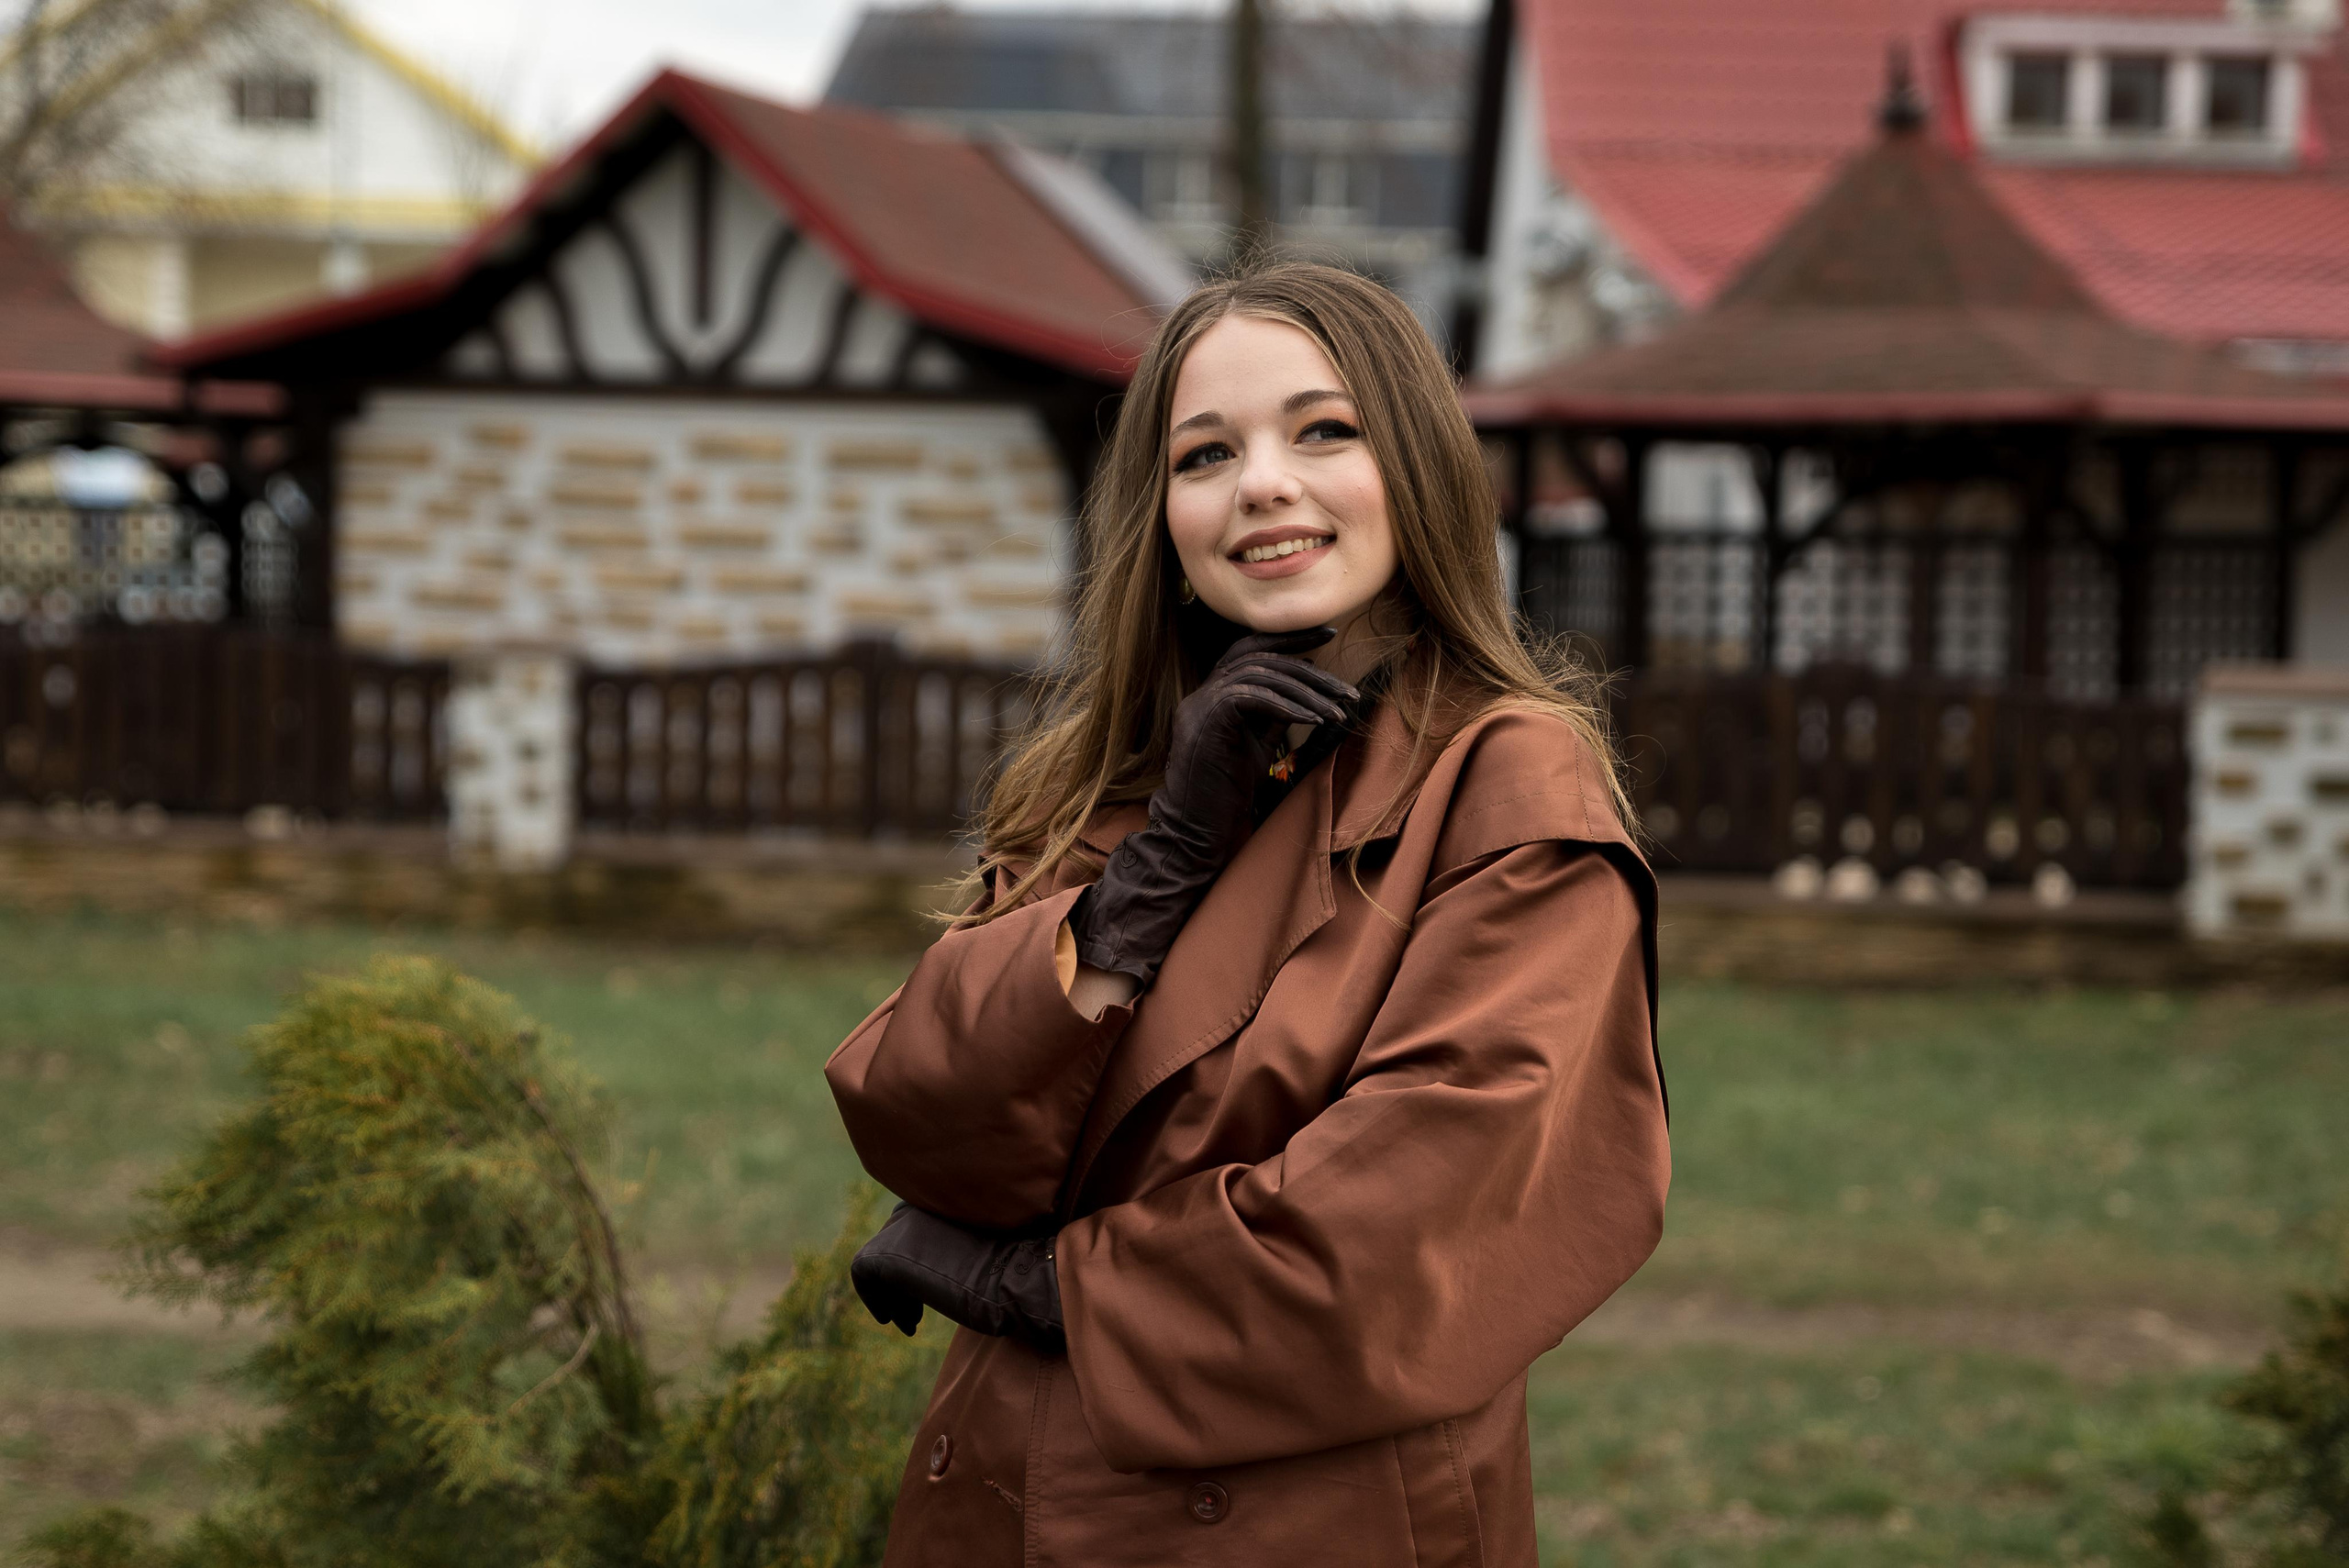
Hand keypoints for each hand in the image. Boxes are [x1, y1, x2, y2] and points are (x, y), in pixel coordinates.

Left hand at [849, 1203, 1064, 1352]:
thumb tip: (933, 1269)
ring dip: (891, 1296)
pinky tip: (895, 1321)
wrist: (1015, 1278)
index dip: (916, 1264)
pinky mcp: (886, 1253)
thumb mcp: (984, 1246)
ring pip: (878, 1262)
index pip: (912, 1229)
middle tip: (916, 1315)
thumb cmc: (1015, 1269)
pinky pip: (863, 1274)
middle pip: (892, 1246)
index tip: (928, 1295)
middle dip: (901, 1283)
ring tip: (911, 1324)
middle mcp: (917, 1203)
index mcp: (942, 1196)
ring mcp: (900, 1226)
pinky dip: (875, 1299)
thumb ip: (956, 1245)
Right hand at [1070, 629, 1358, 986]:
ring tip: (1338, 712)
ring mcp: (1200, 706)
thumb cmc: (1224, 797)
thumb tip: (1305, 695)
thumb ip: (1271, 717)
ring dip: (1307, 691)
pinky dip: (1287, 705)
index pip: (1248, 648)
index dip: (1288, 638)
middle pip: (1259, 656)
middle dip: (1309, 667)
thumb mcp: (1255, 748)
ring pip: (1260, 675)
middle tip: (1345, 689)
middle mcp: (1201, 694)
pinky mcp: (1207, 723)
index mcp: (1210, 695)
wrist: (1194, 834)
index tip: (1328, 635)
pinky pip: (1252, 698)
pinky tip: (1314, 721)